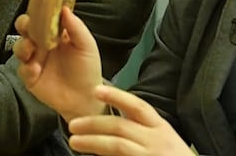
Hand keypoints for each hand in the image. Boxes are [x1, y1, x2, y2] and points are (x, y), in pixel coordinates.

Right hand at [13, 7, 104, 120]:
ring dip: (22, 46)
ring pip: (19, 47)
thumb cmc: (88, 68)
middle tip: (29, 28)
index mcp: (55, 32)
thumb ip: (76, 27)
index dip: (38, 11)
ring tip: (32, 51)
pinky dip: (26, 68)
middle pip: (25, 28)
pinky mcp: (30, 77)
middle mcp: (42, 43)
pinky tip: (36, 70)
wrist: (86, 98)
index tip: (39, 8)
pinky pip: (22, 69)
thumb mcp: (86, 45)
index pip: (42, 16)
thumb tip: (65, 8)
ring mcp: (34, 59)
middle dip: (24, 25)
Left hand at [67, 85, 194, 155]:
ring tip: (74, 141)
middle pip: (120, 126)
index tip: (96, 90)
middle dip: (93, 123)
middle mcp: (156, 140)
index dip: (116, 96)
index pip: (138, 106)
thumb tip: (110, 125)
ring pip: (116, 146)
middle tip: (73, 124)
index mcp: (160, 127)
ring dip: (92, 142)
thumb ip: (141, 130)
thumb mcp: (163, 139)